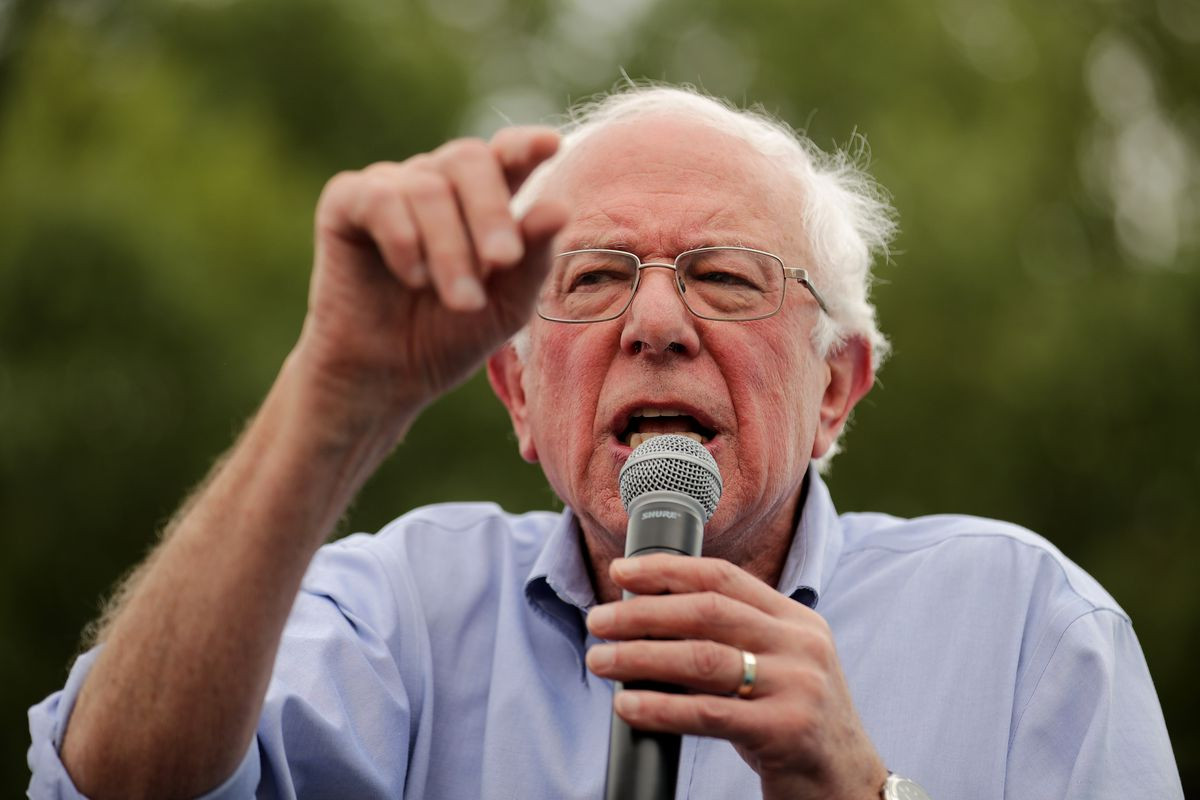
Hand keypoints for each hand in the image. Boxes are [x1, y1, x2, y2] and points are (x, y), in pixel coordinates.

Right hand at [297, 127, 567, 431]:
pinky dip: (404, 240)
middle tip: (502, 259)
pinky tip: (413, 278)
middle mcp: (436, 182)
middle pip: (469, 159)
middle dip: (491, 211)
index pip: (506, 154)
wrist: (388, 377)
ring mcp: (390, 187)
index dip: (526, 145)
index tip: (551, 144)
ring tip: (460, 299)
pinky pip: (380, 198)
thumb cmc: (451, 336)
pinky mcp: (345, 203)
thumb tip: (558, 207)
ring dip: (450, 248)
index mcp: (482, 199)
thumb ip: (533, 259)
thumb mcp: (506, 306)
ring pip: (427, 187)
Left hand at [585, 555, 886, 799]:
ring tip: (600, 659)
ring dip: (640, 656)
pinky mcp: (786, 731)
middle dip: (642, 612)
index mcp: (796, 620)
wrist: (846, 783)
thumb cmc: (793, 721)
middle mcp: (801, 645)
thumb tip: (646, 617)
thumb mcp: (777, 667)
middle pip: (707, 612)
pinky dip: (660, 707)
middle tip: (598, 621)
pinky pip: (709, 713)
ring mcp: (797, 686)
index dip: (668, 570)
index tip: (622, 571)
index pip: (724, 578)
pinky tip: (628, 705)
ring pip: (702, 659)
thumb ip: (733, 638)